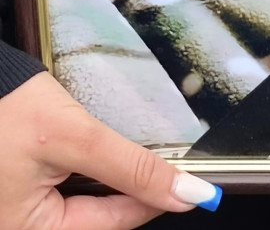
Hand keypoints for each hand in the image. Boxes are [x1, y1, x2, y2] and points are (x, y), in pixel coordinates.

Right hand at [0, 72, 221, 229]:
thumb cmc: (6, 109)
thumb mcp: (76, 138)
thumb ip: (131, 168)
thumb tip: (187, 193)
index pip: (113, 223)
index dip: (155, 199)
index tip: (194, 187)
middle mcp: (27, 225)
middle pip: (101, 215)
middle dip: (133, 188)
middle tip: (171, 166)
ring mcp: (26, 207)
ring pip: (90, 199)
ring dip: (116, 178)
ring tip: (138, 154)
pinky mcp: (28, 186)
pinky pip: (73, 186)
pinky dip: (96, 169)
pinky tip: (109, 151)